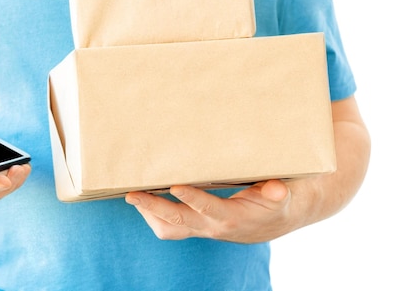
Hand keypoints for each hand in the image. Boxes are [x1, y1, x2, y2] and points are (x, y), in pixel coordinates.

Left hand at [125, 180, 292, 243]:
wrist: (274, 222)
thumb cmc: (276, 203)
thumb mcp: (282, 196)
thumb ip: (277, 192)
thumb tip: (277, 189)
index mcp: (232, 218)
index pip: (208, 208)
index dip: (192, 198)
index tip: (175, 185)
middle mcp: (212, 227)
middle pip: (177, 221)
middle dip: (153, 206)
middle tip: (132, 193)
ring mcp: (201, 229)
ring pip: (168, 228)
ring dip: (148, 214)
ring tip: (132, 195)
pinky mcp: (194, 228)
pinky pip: (168, 228)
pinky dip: (153, 216)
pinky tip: (144, 200)